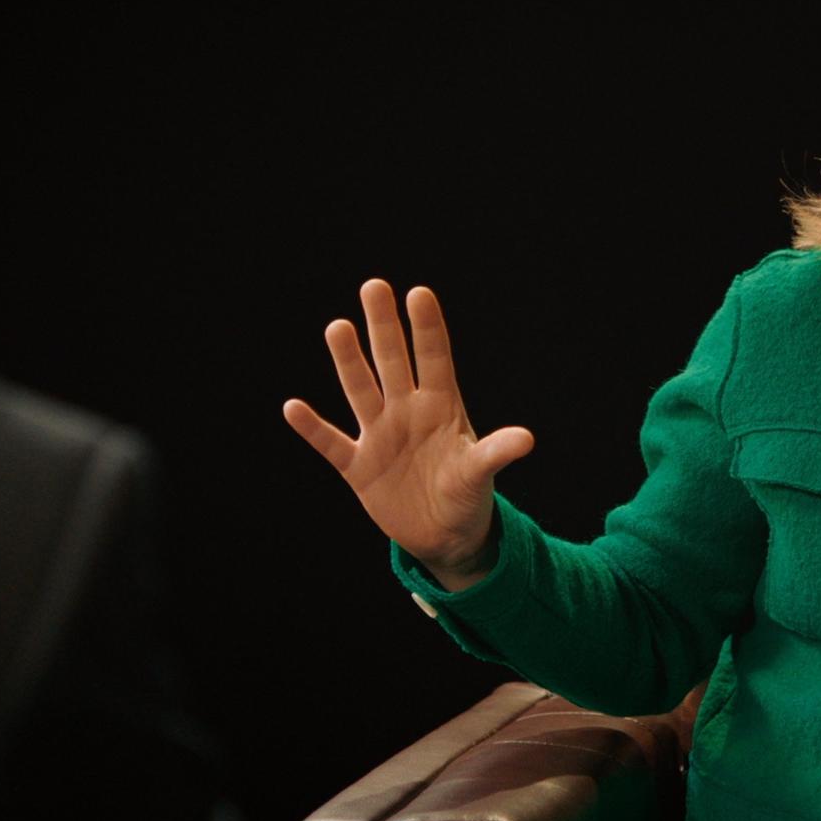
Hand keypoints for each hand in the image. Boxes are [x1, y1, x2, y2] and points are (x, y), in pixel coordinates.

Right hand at [283, 280, 533, 588]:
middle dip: (383, 326)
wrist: (444, 535)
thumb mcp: (480, 473)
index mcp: (441, 406)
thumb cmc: (467, 493)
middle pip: (392, 361)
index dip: (427, 328)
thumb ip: (495, 453)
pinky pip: (331, 443)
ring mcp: (380, 436)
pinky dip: (313, 428)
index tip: (418, 293)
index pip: (433, 358)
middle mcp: (407, 412)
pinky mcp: (358, 467)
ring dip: (348, 362)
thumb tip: (527, 439)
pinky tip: (293, 408)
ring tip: (338, 327)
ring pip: (360, 390)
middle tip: (374, 285)